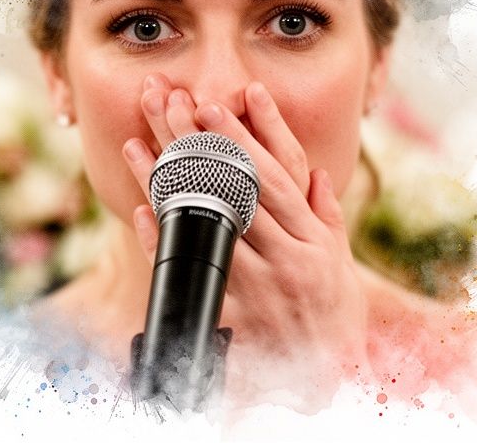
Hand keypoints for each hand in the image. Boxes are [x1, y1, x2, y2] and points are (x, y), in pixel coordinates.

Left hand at [121, 74, 369, 401]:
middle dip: (197, 143)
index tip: (214, 106)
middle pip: (232, 189)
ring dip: (167, 183)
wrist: (332, 373)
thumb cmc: (335, 312)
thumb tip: (314, 173)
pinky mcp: (232, 313)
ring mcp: (258, 286)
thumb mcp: (339, 259)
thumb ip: (325, 215)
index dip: (242, 138)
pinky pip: (191, 271)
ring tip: (137, 144)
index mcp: (313, 239)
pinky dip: (163, 241)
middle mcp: (286, 257)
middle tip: (169, 103)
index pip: (272, 178)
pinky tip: (141, 210)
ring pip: (205, 223)